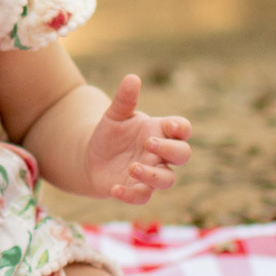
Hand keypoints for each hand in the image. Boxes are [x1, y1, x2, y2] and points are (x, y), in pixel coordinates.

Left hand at [83, 74, 190, 204]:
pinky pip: (142, 197)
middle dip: (171, 149)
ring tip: (132, 167)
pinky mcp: (137, 190)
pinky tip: (116, 188)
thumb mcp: (115, 114)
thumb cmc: (111, 133)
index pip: (182, 130)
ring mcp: (152, 174)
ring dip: (153, 175)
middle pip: (182, 155)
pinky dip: (131, 194)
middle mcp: (161, 154)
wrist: (92, 156)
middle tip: (149, 143)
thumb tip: (132, 78)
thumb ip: (124, 98)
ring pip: (167, 180)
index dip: (181, 128)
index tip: (171, 125)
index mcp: (160, 131)